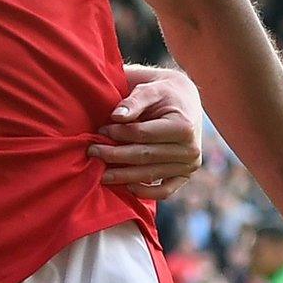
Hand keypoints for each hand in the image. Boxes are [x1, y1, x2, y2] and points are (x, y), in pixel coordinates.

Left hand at [90, 70, 203, 198]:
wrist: (184, 100)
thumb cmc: (162, 93)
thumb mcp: (150, 90)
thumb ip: (134, 102)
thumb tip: (116, 116)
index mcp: (184, 127)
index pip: (143, 135)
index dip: (119, 134)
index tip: (100, 132)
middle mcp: (191, 149)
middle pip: (145, 156)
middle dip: (115, 155)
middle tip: (92, 152)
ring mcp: (189, 166)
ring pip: (150, 174)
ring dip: (123, 176)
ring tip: (100, 173)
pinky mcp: (184, 176)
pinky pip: (164, 191)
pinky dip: (145, 192)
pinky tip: (125, 186)